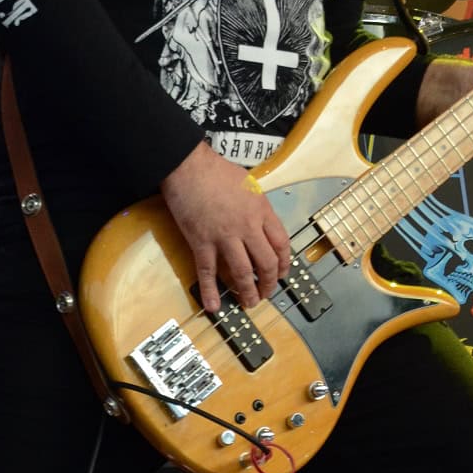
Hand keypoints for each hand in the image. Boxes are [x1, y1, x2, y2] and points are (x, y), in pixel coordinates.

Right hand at [160, 142, 291, 311]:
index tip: (282, 272)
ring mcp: (224, 236)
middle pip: (266, 263)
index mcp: (261, 210)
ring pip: (242, 272)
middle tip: (267, 293)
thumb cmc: (217, 170)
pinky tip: (214, 306)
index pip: (281, 244)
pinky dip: (211, 291)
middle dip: (269, 283)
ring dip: (247, 292)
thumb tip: (261, 222)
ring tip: (249, 303)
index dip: (284, 263)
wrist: (189, 166)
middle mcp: (247, 226)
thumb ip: (258, 206)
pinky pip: (208, 272)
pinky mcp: (201, 242)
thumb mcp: (249, 184)